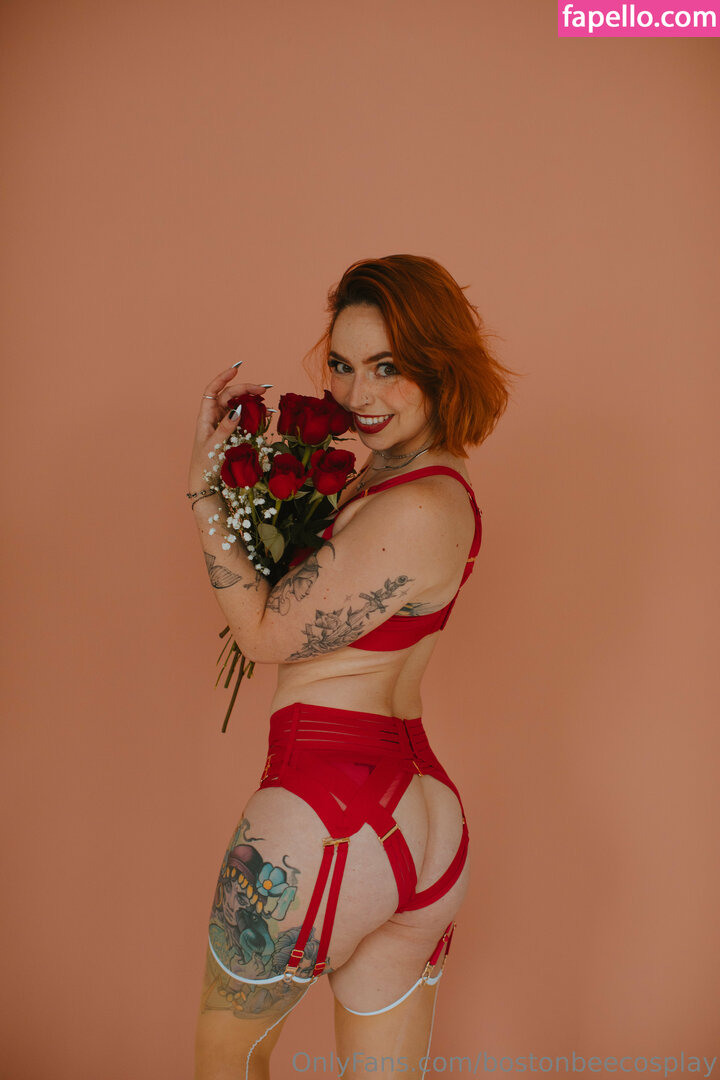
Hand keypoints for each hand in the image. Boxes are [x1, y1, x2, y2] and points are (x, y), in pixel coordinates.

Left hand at [187, 365, 269, 489]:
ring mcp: (224, 424)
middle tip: (263, 389)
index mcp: (205, 416)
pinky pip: (243, 417)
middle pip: (229, 396)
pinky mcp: (233, 432)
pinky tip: (263, 410)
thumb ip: (226, 427)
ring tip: (264, 397)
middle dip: (245, 389)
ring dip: (250, 398)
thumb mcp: (215, 446)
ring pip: (237, 404)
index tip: (236, 369)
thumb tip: (237, 408)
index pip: (212, 391)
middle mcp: (214, 417)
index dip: (223, 378)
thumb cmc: (205, 464)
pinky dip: (252, 412)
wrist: (207, 483)